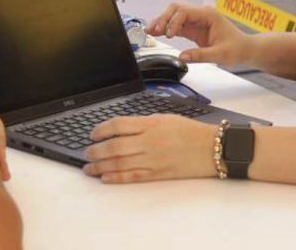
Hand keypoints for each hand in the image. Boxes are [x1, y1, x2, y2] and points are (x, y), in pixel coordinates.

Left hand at [83, 115, 217, 183]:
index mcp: (150, 124)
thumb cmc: (189, 131)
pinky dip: (117, 178)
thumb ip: (143, 123)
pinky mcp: (157, 174)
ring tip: (89, 168)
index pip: (118, 125)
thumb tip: (120, 129)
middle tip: (86, 153)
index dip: (101, 130)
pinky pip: (133, 176)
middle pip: (115, 146)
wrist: (210, 148)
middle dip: (96, 151)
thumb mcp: (165, 118)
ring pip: (120, 163)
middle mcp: (149, 142)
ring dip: (101, 167)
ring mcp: (152, 159)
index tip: (92, 134)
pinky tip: (106, 178)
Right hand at [147, 3, 258, 67]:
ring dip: (162, 22)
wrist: (246, 50)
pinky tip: (157, 33)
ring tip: (150, 31)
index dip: (173, 22)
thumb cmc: (237, 49)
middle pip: (176, 9)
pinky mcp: (194, 29)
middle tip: (154, 31)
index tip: (169, 35)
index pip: (185, 12)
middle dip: (163, 18)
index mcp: (208, 15)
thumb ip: (200, 55)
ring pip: (174, 15)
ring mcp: (196, 21)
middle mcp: (201, 14)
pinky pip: (176, 25)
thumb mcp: (220, 54)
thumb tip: (182, 57)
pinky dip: (166, 29)